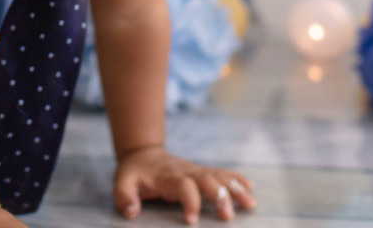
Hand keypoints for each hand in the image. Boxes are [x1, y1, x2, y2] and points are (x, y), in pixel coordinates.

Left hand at [113, 146, 255, 223]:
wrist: (143, 153)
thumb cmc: (134, 173)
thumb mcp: (122, 182)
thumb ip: (124, 196)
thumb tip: (131, 211)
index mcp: (168, 177)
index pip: (183, 186)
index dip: (189, 201)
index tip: (191, 220)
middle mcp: (186, 172)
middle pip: (207, 180)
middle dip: (219, 196)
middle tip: (227, 216)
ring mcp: (196, 171)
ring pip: (219, 177)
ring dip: (235, 189)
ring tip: (250, 204)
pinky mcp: (202, 172)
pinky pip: (222, 173)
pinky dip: (236, 179)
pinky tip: (250, 188)